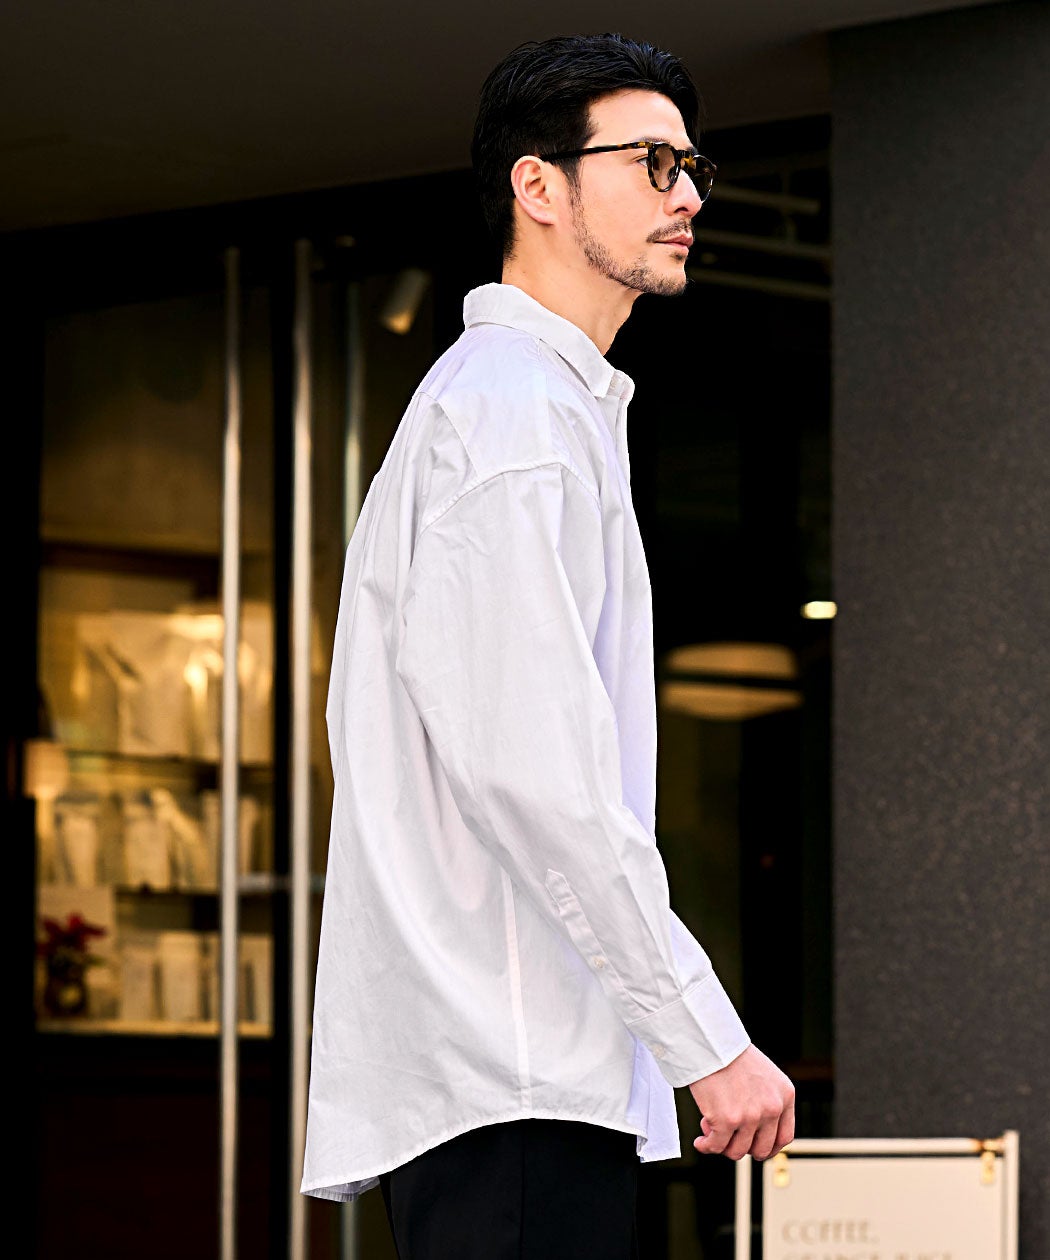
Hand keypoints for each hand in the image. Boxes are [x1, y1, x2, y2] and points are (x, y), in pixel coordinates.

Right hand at [688, 1044, 794, 1161]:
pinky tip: (700, 1141)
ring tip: (710, 1131)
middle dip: (743, 1147)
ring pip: (737, 1151)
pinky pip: (717, 1146)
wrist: (711, 1040)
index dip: (768, 1148)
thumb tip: (751, 1132)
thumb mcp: (762, 1075)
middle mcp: (772, 1108)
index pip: (784, 1137)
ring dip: (722, 1145)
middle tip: (728, 1137)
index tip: (755, 1148)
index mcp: (784, 1096)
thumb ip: (765, 1100)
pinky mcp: (727, 1121)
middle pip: (761, 1148)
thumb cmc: (730, 1052)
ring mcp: (751, 1116)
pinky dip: (706, 1146)